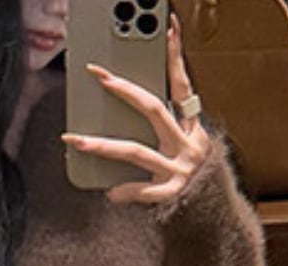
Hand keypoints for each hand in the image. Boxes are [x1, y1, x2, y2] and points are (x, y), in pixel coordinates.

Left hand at [62, 14, 210, 204]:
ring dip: (102, 146)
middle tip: (99, 75)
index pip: (182, 87)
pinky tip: (109, 192)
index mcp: (193, 128)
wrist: (212, 216)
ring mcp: (180, 169)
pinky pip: (142, 191)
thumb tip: (126, 110)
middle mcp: (188, 145)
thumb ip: (164, 129)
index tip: (167, 29)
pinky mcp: (172, 194)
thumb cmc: (192, 178)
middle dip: (124, 90)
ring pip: (136, 151)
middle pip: (153, 109)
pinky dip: (124, 192)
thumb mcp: (184, 147)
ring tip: (75, 140)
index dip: (175, 58)